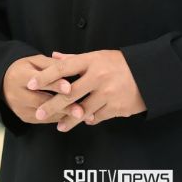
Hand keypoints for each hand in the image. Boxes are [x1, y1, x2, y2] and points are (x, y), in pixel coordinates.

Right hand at [1, 53, 86, 124]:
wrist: (4, 82)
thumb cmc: (25, 68)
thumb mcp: (35, 61)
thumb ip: (52, 64)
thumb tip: (71, 65)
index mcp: (19, 76)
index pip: (39, 81)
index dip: (55, 84)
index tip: (69, 88)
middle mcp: (17, 95)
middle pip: (41, 102)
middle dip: (62, 106)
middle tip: (79, 110)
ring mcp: (19, 108)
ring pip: (44, 114)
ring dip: (63, 115)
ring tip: (81, 116)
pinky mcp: (24, 118)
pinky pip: (43, 120)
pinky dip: (58, 118)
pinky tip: (72, 117)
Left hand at [27, 49, 146, 131]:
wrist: (151, 75)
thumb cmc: (121, 64)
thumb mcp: (99, 56)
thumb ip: (74, 59)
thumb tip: (54, 56)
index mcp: (92, 61)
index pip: (62, 68)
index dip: (45, 76)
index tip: (30, 84)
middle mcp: (98, 77)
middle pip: (68, 93)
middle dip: (51, 105)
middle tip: (38, 113)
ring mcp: (107, 94)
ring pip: (81, 111)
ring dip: (69, 119)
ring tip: (59, 125)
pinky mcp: (116, 108)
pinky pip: (97, 117)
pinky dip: (90, 119)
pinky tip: (85, 120)